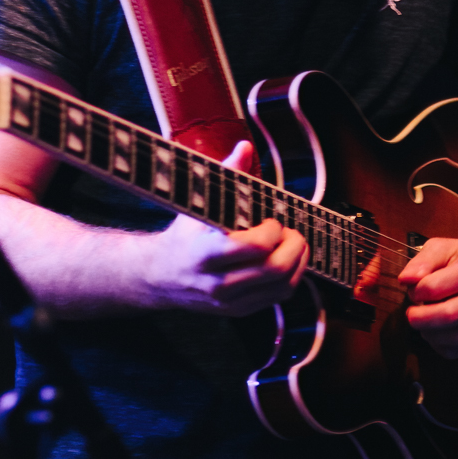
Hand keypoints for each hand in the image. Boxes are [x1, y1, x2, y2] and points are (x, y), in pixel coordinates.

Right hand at [144, 139, 308, 315]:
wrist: (159, 276)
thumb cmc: (183, 236)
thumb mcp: (197, 204)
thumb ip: (225, 175)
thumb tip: (245, 148)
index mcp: (206, 253)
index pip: (256, 247)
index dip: (273, 230)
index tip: (270, 218)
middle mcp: (218, 282)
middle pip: (275, 269)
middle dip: (294, 245)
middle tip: (290, 231)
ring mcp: (229, 300)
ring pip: (283, 285)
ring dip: (298, 261)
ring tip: (292, 244)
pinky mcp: (239, 310)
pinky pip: (279, 296)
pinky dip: (292, 277)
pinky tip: (287, 260)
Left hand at [398, 237, 457, 358]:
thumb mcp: (442, 247)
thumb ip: (422, 261)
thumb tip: (406, 280)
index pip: (434, 288)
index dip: (415, 291)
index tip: (414, 289)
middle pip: (448, 316)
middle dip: (419, 318)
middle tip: (411, 313)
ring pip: (452, 338)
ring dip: (428, 333)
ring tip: (424, 320)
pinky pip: (455, 351)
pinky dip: (438, 345)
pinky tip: (435, 330)